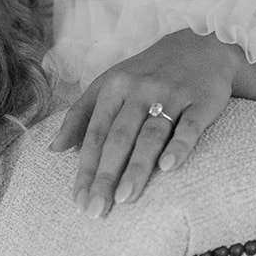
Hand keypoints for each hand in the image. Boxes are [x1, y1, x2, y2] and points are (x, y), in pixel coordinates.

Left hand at [47, 29, 238, 217]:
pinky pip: (189, 126)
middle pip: (118, 137)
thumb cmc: (147, 72)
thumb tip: (54, 149)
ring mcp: (171, 94)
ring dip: (136, 167)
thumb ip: (81, 114)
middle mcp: (139, 89)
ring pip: (149, 134)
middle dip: (105, 175)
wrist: (200, 45)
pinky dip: (179, 146)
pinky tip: (168, 168)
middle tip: (96, 210)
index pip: (95, 133)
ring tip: (124, 199)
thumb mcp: (110, 84)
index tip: (79, 201)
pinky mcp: (201, 101)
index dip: (85, 168)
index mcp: (114, 87)